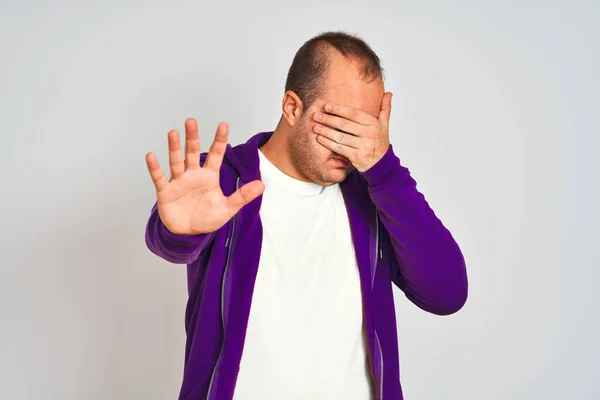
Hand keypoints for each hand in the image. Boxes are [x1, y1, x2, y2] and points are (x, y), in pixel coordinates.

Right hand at [145, 119, 264, 234]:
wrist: (188, 234)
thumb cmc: (207, 218)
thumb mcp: (228, 208)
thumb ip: (243, 196)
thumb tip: (262, 185)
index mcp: (209, 176)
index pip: (215, 154)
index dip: (219, 140)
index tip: (223, 124)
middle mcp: (193, 175)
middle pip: (192, 152)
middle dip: (192, 137)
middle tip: (191, 121)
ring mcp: (178, 181)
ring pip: (176, 161)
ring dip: (174, 148)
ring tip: (173, 132)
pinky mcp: (166, 191)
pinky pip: (159, 178)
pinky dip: (155, 168)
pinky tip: (151, 156)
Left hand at [312, 92, 392, 171]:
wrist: (381, 164)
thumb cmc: (380, 143)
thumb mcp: (384, 126)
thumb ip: (385, 109)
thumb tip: (389, 93)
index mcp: (374, 124)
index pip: (354, 114)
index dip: (339, 109)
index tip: (327, 106)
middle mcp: (370, 134)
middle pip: (345, 124)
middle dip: (329, 119)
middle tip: (316, 115)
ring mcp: (363, 146)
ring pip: (340, 136)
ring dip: (326, 131)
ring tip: (315, 126)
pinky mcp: (356, 156)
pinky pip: (339, 148)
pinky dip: (328, 143)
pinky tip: (320, 138)